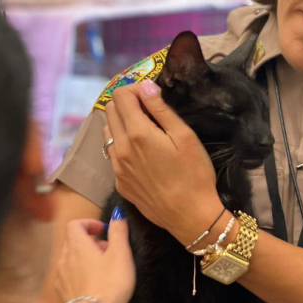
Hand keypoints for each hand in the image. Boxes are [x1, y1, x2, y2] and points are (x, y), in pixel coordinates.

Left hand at [55, 210, 135, 302]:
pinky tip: (94, 286)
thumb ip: (119, 232)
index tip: (103, 231)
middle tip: (108, 251)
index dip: (88, 223)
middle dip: (89, 241)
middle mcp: (64, 258)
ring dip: (85, 258)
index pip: (74, 225)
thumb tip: (117, 213)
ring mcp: (60, 276)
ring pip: (70, 259)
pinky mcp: (61, 292)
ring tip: (103, 270)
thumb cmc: (110, 282)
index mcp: (77, 245)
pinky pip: (69, 276)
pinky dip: (79, 274)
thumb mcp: (121, 254)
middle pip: (72, 241)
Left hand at [103, 81, 222, 244]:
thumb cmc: (194, 174)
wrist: (189, 216)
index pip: (121, 96)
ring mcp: (116, 167)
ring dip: (122, 124)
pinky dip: (123, 145)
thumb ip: (162, 110)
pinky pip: (113, 154)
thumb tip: (146, 86)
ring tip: (145, 131)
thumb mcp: (185, 137)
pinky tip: (144, 155)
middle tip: (150, 110)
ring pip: (108, 132)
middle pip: (110, 111)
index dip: (135, 89)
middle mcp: (120, 148)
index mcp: (138, 133)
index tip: (152, 95)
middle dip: (127, 103)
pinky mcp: (119, 182)